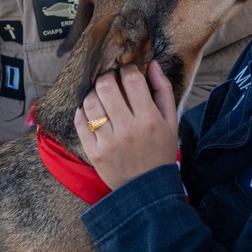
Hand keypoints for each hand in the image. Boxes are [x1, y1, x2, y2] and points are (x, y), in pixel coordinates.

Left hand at [76, 61, 179, 189]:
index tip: (128, 72)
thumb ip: (163, 90)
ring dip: (93, 92)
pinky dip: (82, 112)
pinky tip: (91, 111)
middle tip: (110, 79)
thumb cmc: (160, 151)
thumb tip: (151, 64)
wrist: (147, 188)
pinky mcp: (93, 152)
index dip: (128, 69)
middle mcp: (127, 129)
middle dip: (107, 76)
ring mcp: (107, 141)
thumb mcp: (171, 121)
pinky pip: (80, 123)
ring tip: (100, 95)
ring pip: (90, 102)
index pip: (132, 80)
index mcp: (149, 119)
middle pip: (106, 86)